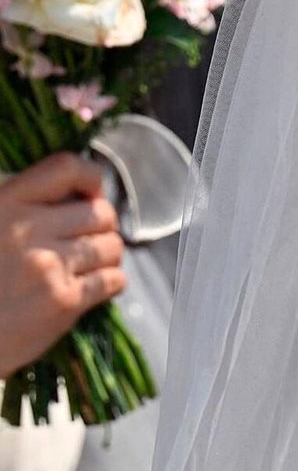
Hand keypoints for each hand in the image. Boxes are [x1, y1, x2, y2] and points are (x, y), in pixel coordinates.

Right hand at [0, 153, 125, 376]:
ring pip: (112, 246)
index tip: (88, 196)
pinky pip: (113, 280)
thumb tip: (73, 197)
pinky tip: (91, 288)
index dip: (90, 179)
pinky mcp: (62, 302)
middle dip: (100, 227)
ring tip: (85, 267)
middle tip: (85, 241)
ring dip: (105, 256)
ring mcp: (48, 266)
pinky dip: (109, 282)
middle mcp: (28, 230)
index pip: (67, 168)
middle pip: (101, 213)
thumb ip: (20, 209)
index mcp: (5, 205)